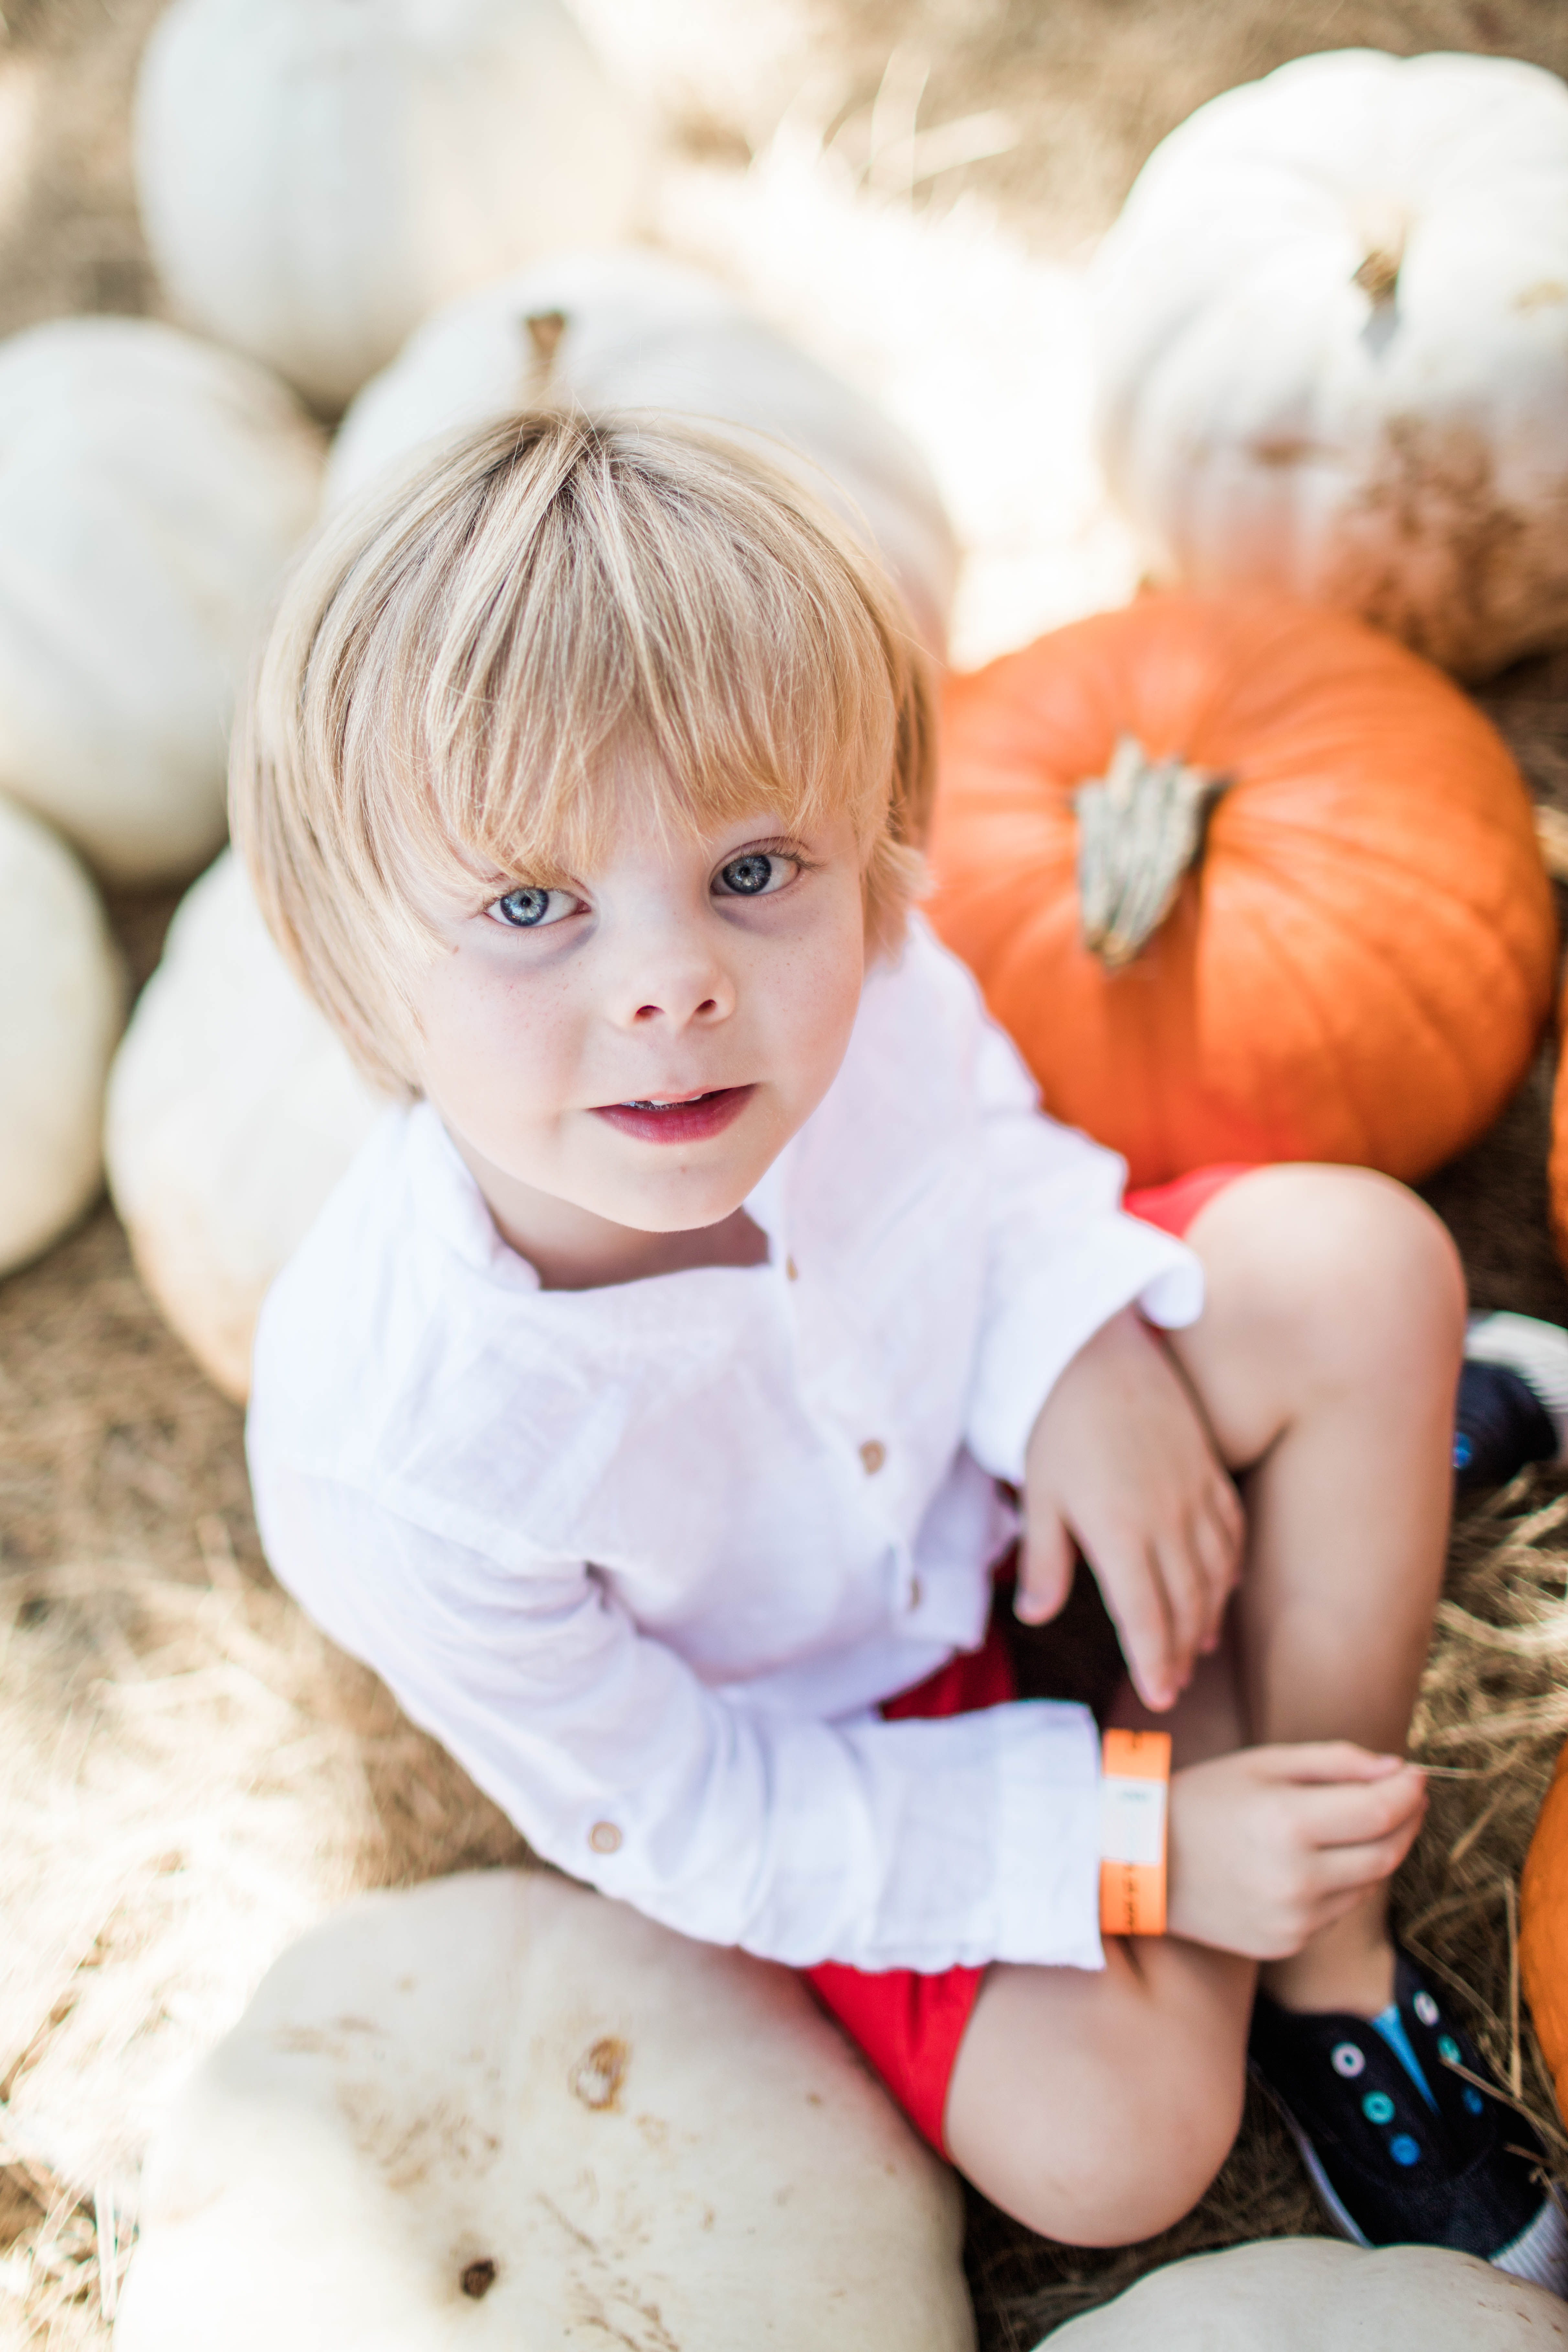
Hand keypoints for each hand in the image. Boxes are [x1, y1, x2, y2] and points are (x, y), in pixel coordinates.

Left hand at [1020, 1307, 1243, 1708]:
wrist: (1095, 1351)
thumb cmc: (1057, 1424)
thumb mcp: (1039, 1495)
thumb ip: (1044, 1561)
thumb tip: (1034, 1616)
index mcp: (1120, 1534)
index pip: (1147, 1619)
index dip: (1155, 1664)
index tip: (1158, 1697)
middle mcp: (1167, 1521)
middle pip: (1186, 1605)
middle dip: (1182, 1652)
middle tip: (1173, 1684)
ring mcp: (1194, 1494)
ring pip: (1215, 1574)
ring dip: (1209, 1616)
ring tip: (1200, 1646)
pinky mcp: (1208, 1469)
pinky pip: (1232, 1530)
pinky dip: (1231, 1566)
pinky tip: (1225, 1586)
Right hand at [1166, 1743, 1427, 1957]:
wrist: (1141, 1862)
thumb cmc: (1203, 1800)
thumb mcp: (1263, 1764)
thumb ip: (1335, 1762)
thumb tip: (1399, 1770)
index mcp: (1289, 1823)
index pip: (1382, 1811)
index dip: (1409, 1791)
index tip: (1417, 1775)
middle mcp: (1297, 1879)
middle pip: (1387, 1852)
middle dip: (1406, 1819)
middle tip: (1406, 1796)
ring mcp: (1294, 1918)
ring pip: (1368, 1883)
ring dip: (1377, 1850)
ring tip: (1359, 1822)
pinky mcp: (1288, 1942)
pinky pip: (1338, 1909)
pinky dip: (1343, 1881)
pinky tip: (1320, 1859)